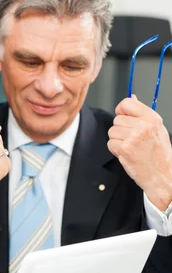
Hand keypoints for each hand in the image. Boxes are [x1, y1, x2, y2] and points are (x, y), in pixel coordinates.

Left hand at [108, 95, 171, 210]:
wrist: (163, 176)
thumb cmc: (159, 154)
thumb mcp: (156, 129)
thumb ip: (142, 114)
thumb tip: (132, 97)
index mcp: (152, 118)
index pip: (126, 103)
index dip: (121, 110)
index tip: (124, 118)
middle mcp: (144, 126)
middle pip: (117, 119)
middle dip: (121, 130)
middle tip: (133, 140)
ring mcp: (134, 137)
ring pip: (112, 131)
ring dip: (118, 140)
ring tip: (132, 148)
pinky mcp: (125, 148)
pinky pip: (110, 143)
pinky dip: (116, 150)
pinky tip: (128, 154)